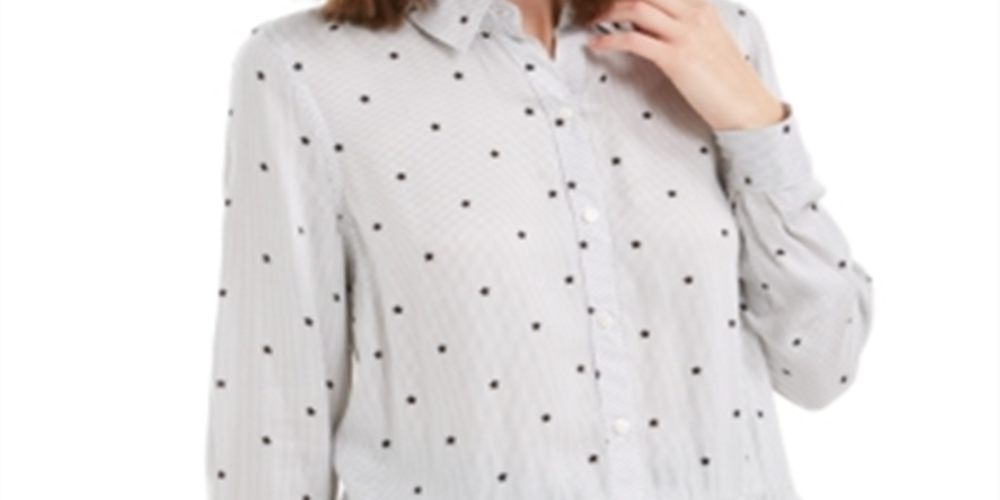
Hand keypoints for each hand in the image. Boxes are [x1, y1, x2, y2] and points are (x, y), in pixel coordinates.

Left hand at [586, 0, 785, 130]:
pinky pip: (633, 40)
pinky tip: (597, 44)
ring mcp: (686, 34)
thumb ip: (681, 25)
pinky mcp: (677, 59)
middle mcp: (694, 14)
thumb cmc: (725, 78)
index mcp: (702, 7)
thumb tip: (647, 23)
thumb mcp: (707, 40)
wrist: (747, 105)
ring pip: (637, 7)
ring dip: (608, 12)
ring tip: (594, 21)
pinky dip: (609, 39)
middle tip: (598, 5)